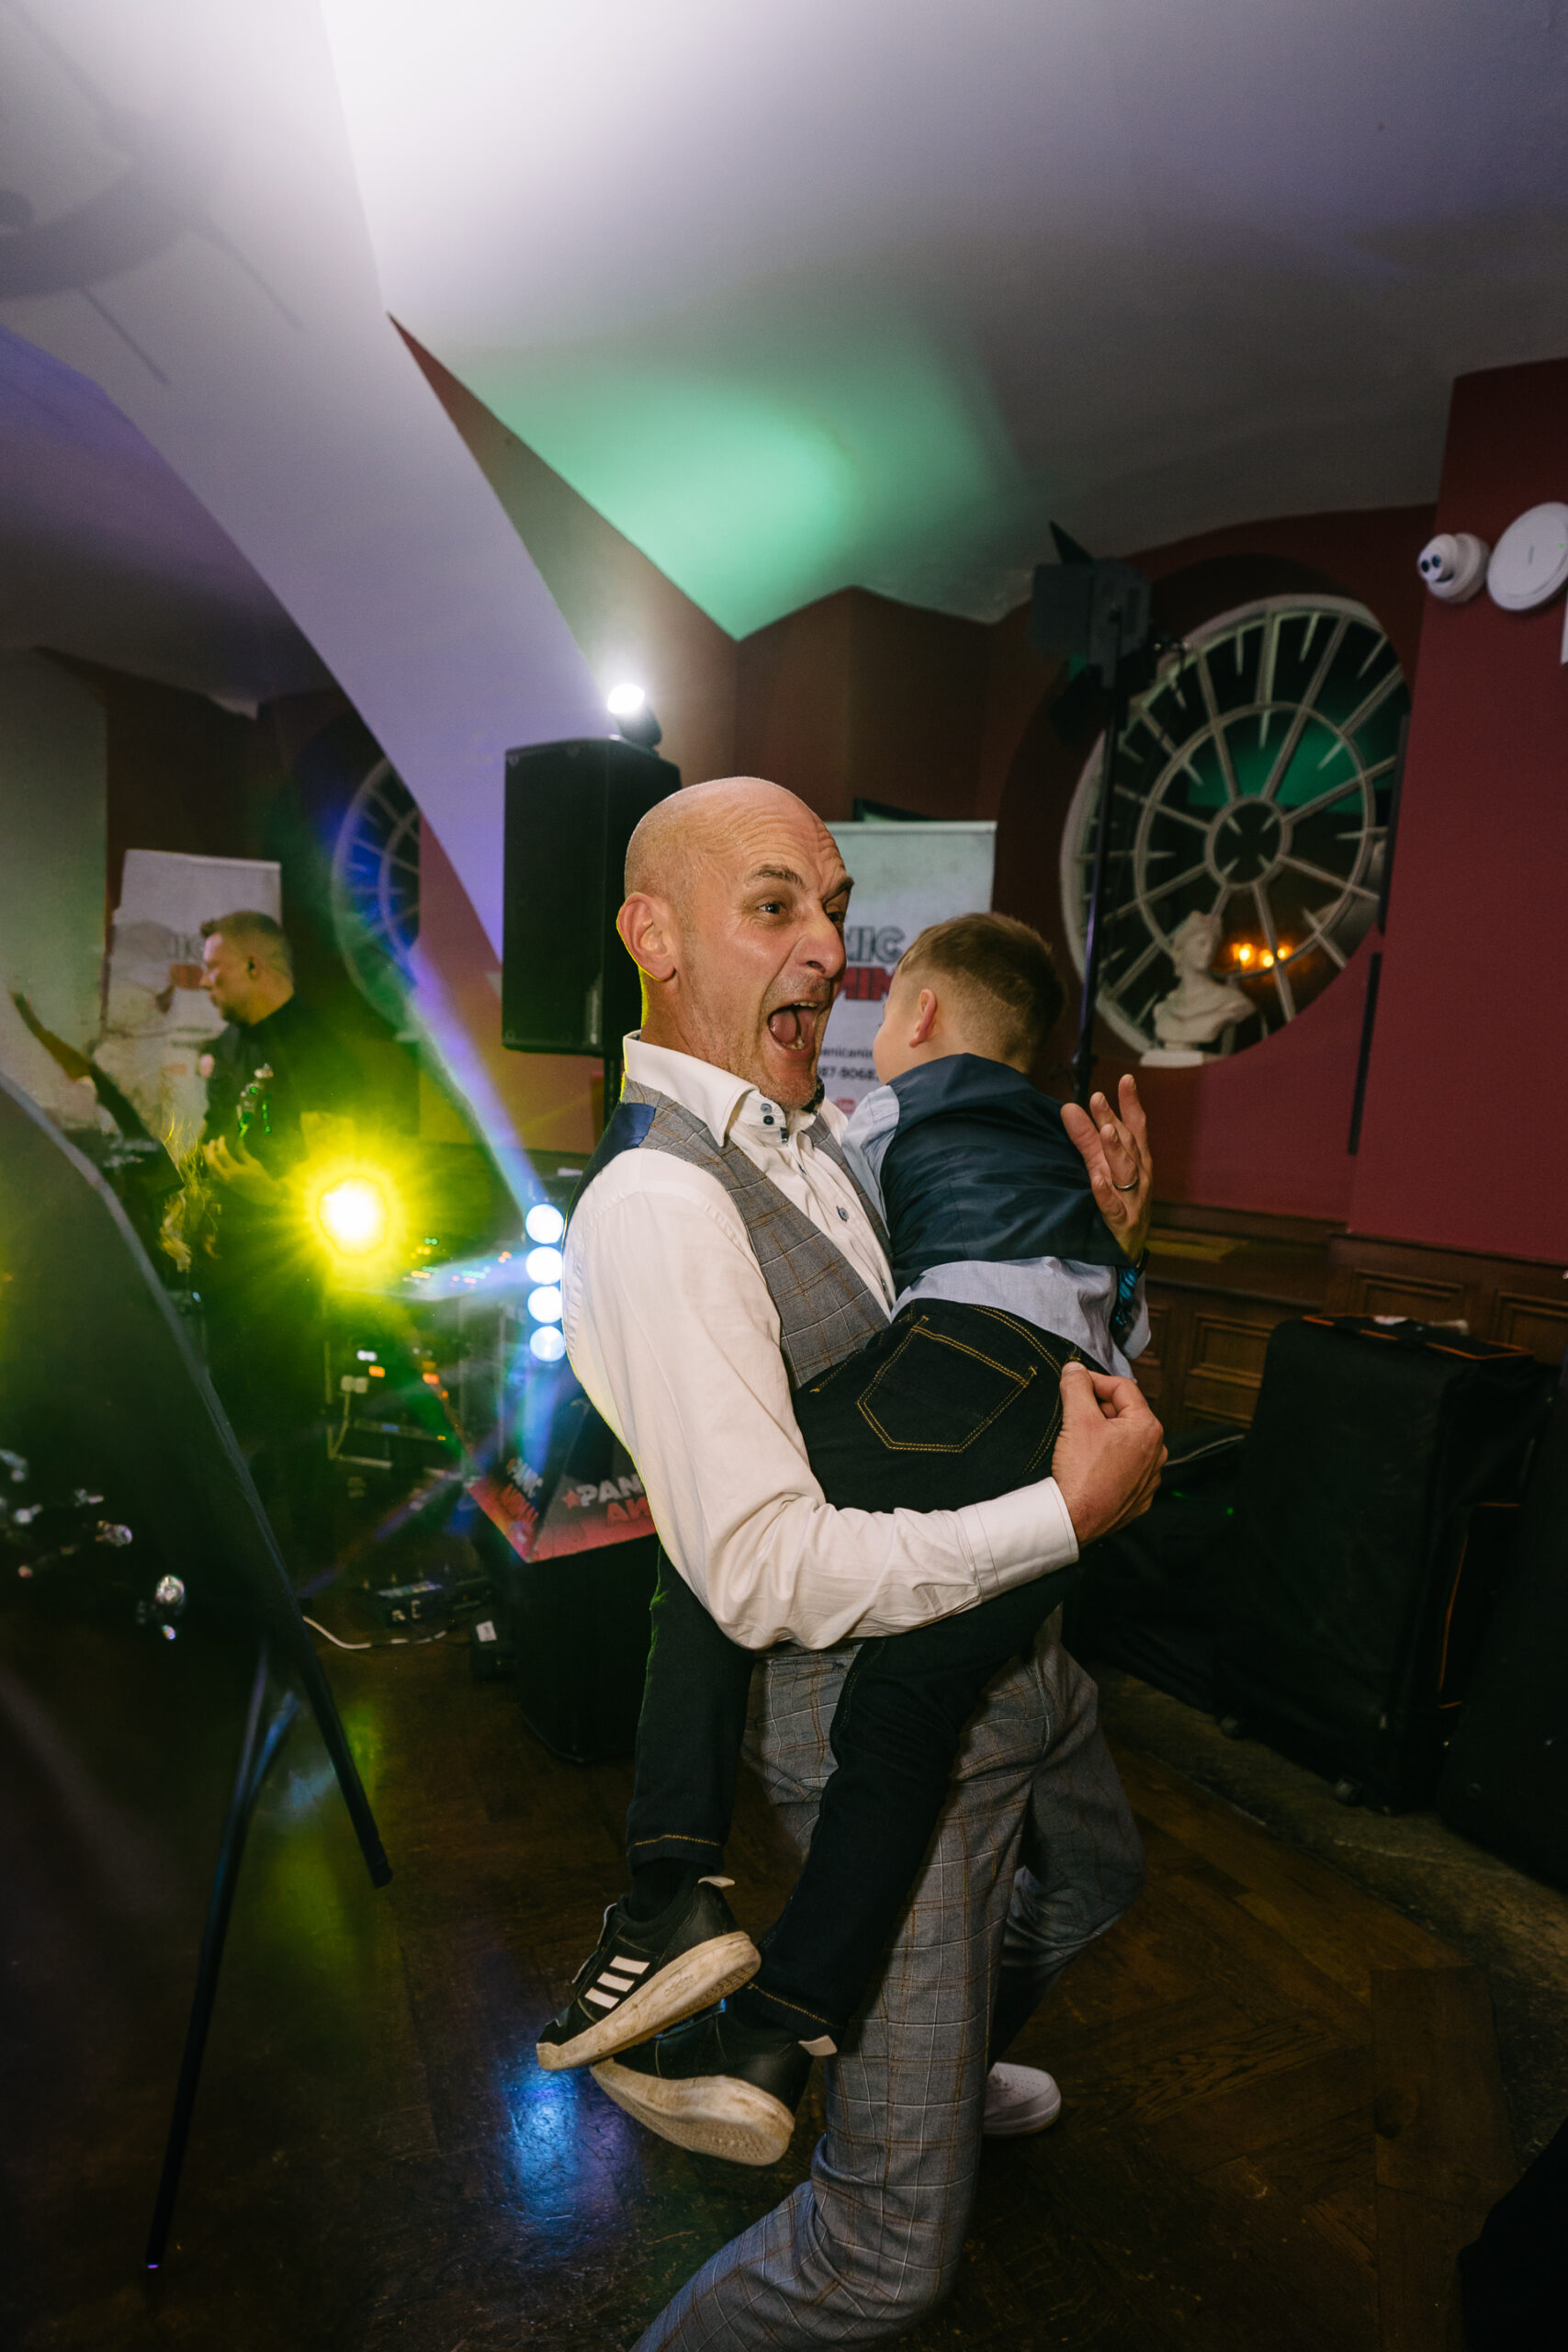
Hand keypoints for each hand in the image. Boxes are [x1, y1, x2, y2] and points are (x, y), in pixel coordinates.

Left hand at [202, 1135, 278, 1203]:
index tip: (221, 1137)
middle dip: (210, 1150)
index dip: (221, 1144)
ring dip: (207, 1158)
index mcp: (236, 1170)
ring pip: (210, 1168)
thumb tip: (238, 1139)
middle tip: (211, 1141)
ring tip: (206, 1148)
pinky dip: (210, 1166)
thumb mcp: (253, 1162)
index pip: (223, 1154)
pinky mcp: (225, 1184)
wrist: (263, 1193)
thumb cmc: (260, 1176)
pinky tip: (211, 1159)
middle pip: (212, 1161)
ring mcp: (225, 1181)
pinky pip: (213, 1174)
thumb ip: (242, 1151)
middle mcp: (227, 1176)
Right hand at [1051, 1360, 1165, 1546]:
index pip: (1122, 1388)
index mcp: (1148, 1428)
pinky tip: (1090, 1466)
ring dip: (1105, 1435)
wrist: (1074, 1519)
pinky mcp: (1138, 1498)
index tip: (1073, 1383)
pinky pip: (1125, 1468)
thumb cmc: (1081, 1471)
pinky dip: (1109, 1461)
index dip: (1094, 1381)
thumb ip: (1077, 1386)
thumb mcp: (1077, 1418)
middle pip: (1125, 1415)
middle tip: (1074, 1414)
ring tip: (1080, 1442)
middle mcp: (1157, 1452)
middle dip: (1099, 1410)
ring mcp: (1149, 1478)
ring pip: (1126, 1442)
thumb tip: (1074, 1369)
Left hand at [1061, 1074, 1152, 1258]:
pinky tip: (1097, 1180)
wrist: (1128, 1247)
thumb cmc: (1118, 1199)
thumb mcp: (1101, 1165)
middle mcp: (1140, 1175)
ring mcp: (1133, 1199)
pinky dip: (1106, 1194)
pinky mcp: (1122, 1222)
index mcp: (1137, 1159)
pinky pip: (1113, 1207)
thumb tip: (1069, 1107)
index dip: (1131, 1103)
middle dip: (1114, 1120)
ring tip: (1106, 1132)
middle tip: (1097, 1098)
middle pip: (1128, 1144)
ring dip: (1115, 1151)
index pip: (1136, 1127)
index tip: (1125, 1079)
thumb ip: (1086, 1138)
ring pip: (1126, 1172)